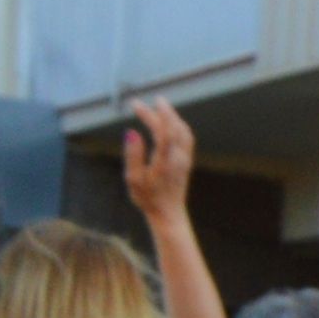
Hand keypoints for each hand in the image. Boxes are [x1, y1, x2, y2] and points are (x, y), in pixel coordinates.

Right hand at [123, 96, 194, 217]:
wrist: (168, 213)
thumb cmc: (147, 198)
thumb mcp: (133, 180)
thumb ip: (133, 156)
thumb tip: (131, 132)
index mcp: (164, 162)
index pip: (162, 132)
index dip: (151, 116)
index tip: (137, 105)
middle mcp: (178, 159)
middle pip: (171, 127)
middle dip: (155, 112)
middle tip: (137, 104)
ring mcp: (184, 159)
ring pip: (182, 130)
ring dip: (170, 116)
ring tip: (157, 106)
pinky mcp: (187, 161)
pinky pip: (186, 137)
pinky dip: (177, 124)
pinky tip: (169, 121)